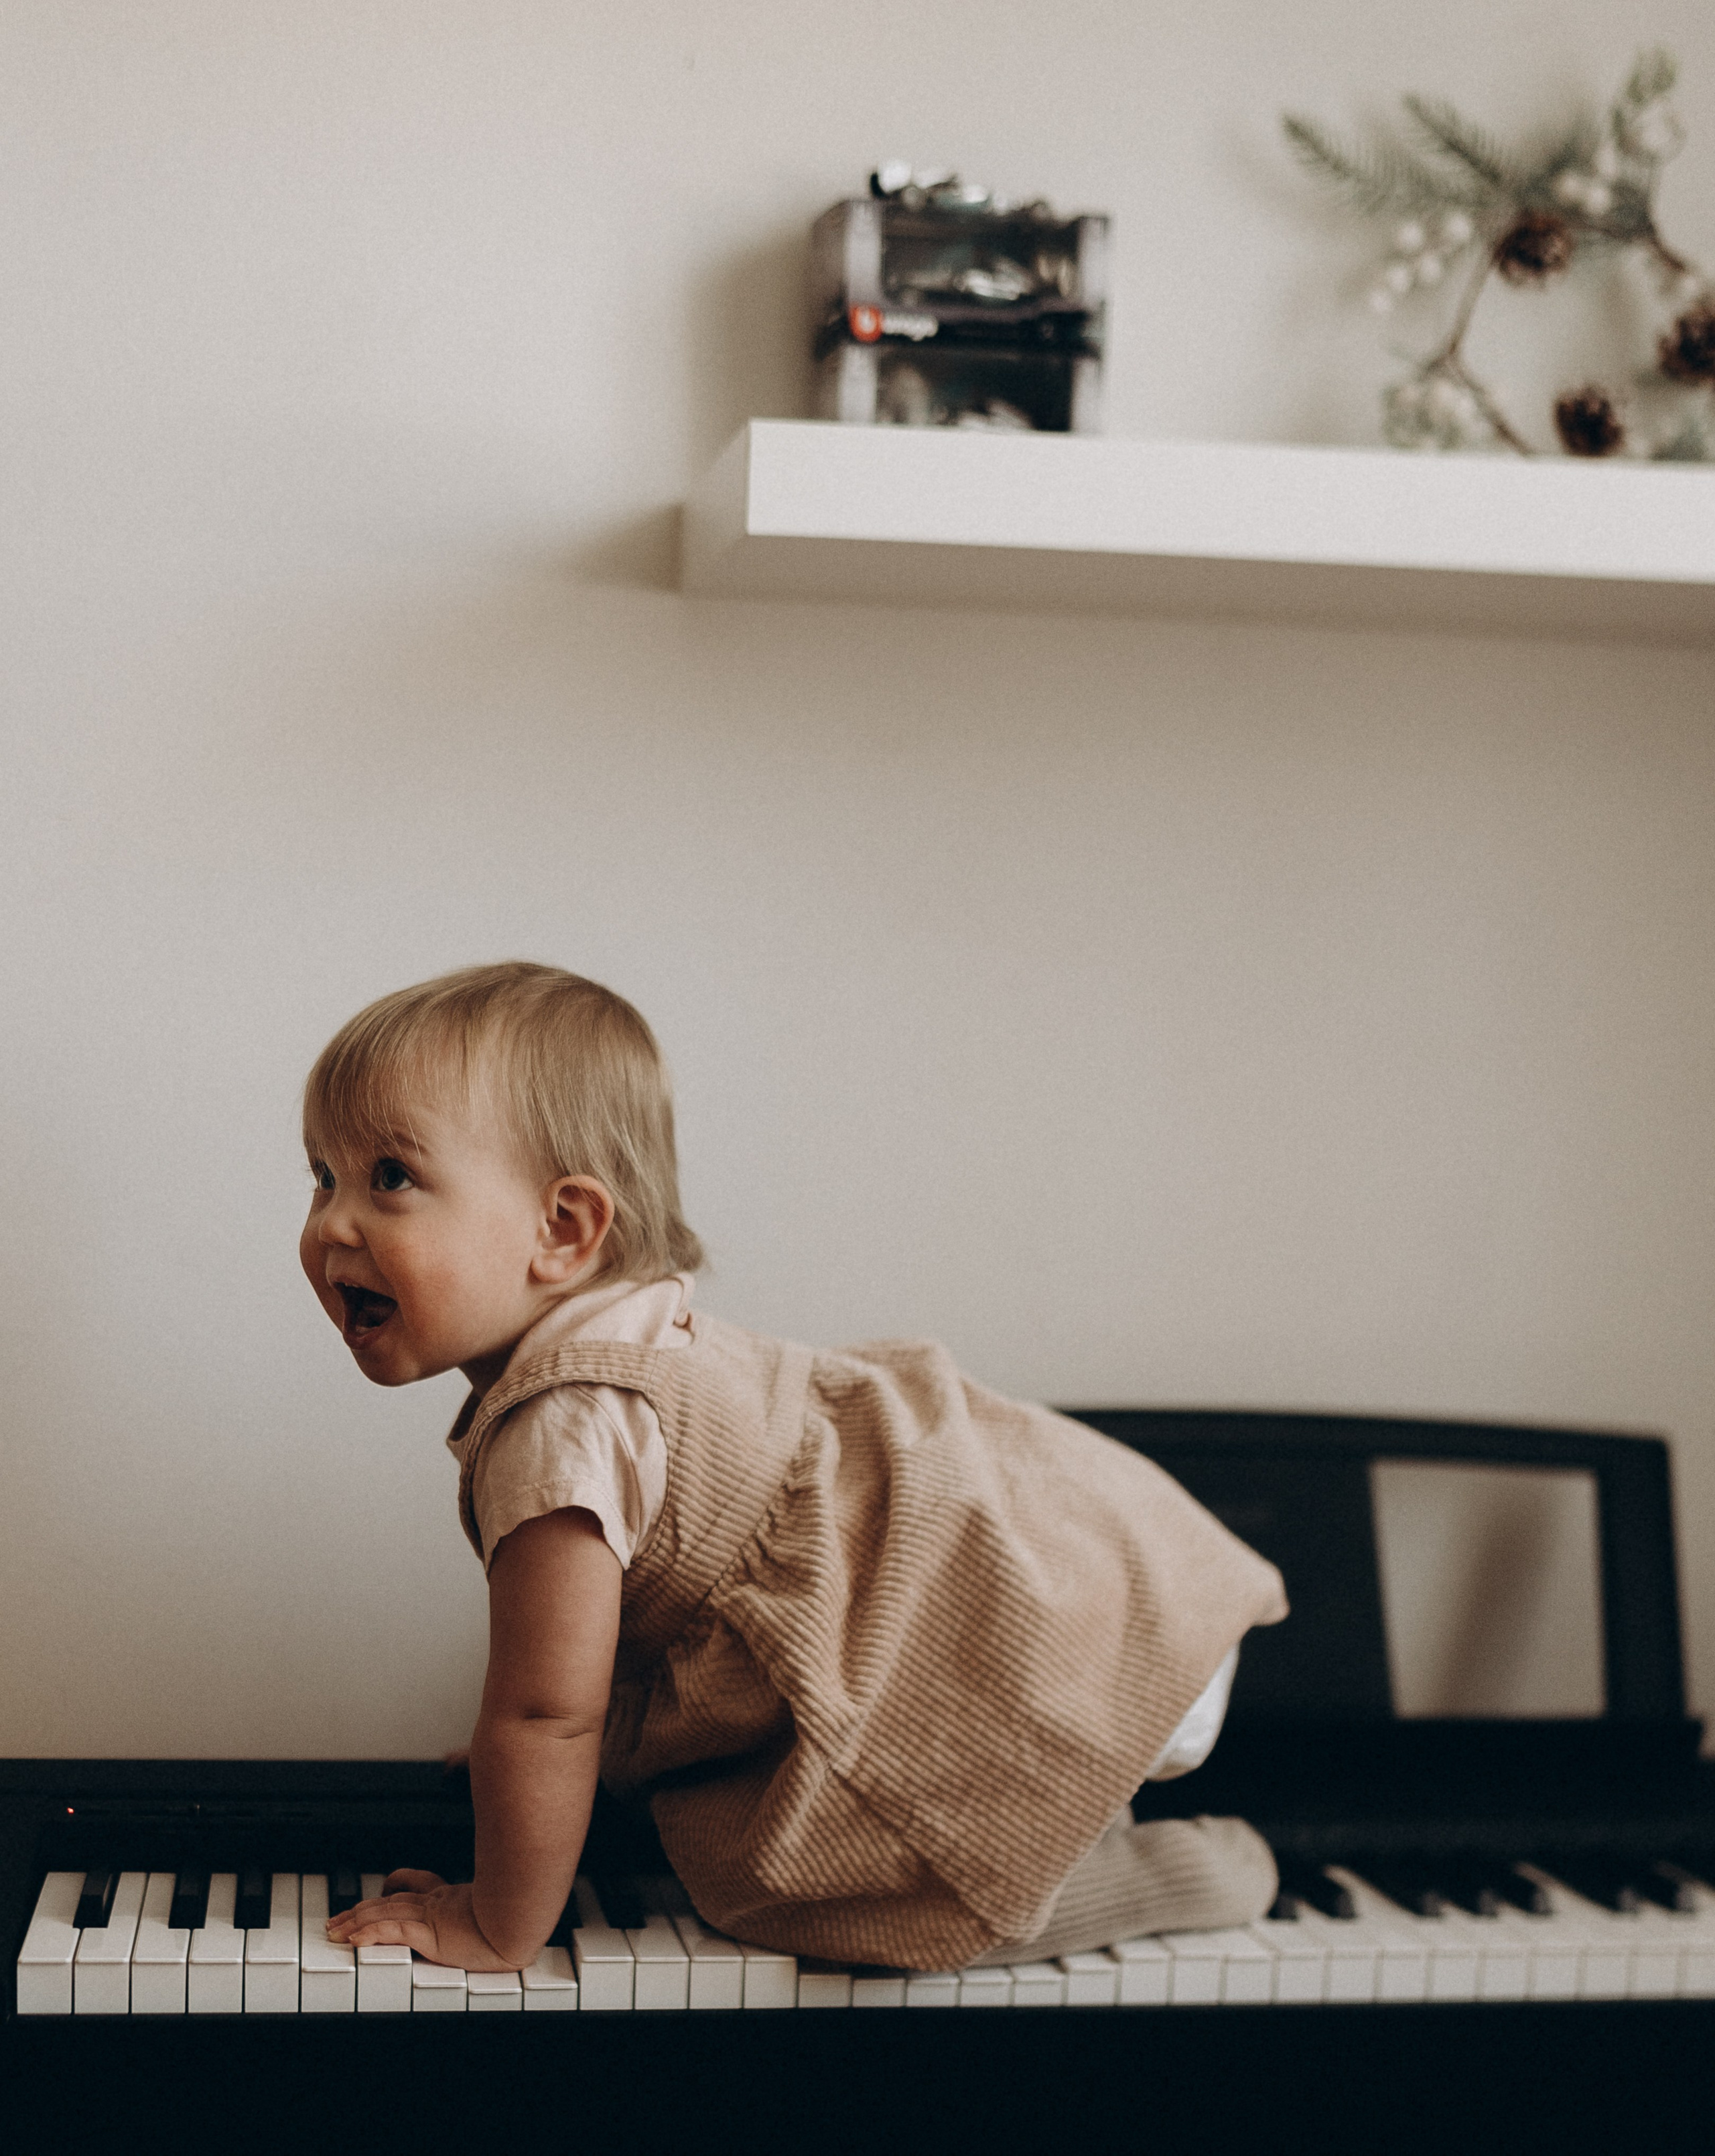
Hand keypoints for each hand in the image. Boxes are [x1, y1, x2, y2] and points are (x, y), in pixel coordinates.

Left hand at [324, 1870, 521, 1970]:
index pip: (416, 1886)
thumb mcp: (504, 1906)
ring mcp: (434, 1917)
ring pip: (385, 1914)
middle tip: (336, 1919)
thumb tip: (511, 1893)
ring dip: (356, 1923)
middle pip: (390, 1901)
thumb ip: (500, 1887)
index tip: (378, 1891)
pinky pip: (394, 1932)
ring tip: (334, 1932)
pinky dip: (372, 1933)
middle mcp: (439, 1904)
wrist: (527, 1923)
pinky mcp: (431, 1933)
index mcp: (453, 1898)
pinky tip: (355, 1940)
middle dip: (360, 1910)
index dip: (393, 1887)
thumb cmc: (522, 1915)